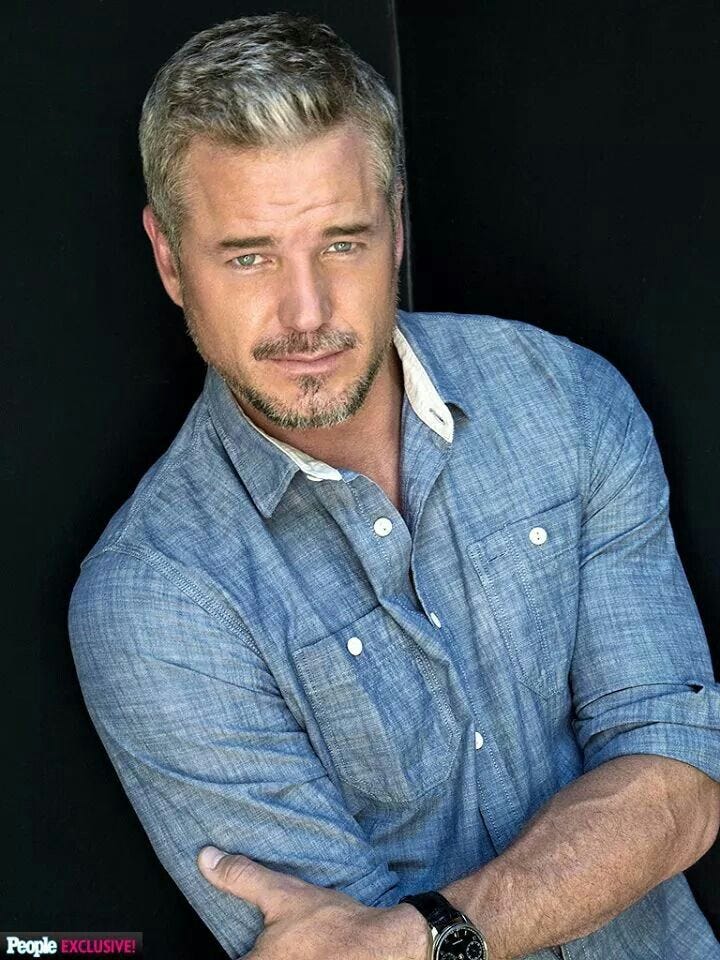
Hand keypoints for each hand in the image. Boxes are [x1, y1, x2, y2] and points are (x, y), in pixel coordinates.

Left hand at [197, 845, 428, 959]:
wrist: (383, 948)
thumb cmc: (334, 927)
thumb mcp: (283, 895)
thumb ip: (241, 878)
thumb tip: (206, 859)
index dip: (238, 949)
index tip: (244, 941)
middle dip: (254, 949)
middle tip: (269, 936)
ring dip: (275, 952)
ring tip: (291, 942)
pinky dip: (292, 957)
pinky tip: (304, 950)